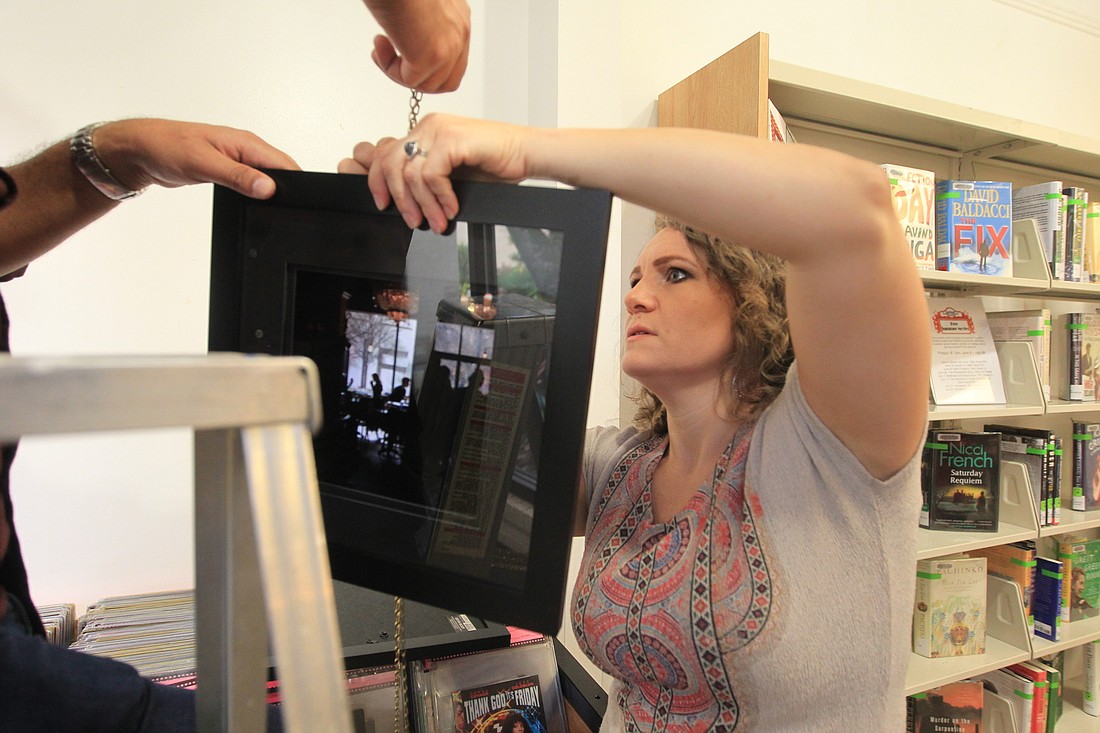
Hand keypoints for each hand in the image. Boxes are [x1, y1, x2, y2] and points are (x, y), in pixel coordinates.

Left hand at [93, 119, 299, 198]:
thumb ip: (237, 176)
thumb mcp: (203, 163)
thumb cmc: (166, 146)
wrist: (140, 150)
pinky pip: (250, 182)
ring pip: (265, 179)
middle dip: (285, 190)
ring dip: (268, 193)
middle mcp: (245, 149)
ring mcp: (237, 159)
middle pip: (280, 172)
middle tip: (280, 210)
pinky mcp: (227, 170)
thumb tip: (267, 187)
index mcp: (245, 142)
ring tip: (266, 208)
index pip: (284, 164)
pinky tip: (249, 202)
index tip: (295, 203)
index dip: (295, 184)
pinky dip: (253, 193)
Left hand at [338, 114, 531, 232]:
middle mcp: (428, 127)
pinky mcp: (451, 140)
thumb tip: (405, 200)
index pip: (385, 153)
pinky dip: (440, 197)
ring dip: (424, 205)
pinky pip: (432, 175)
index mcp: (425, 131)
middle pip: (391, 163)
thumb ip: (427, 176)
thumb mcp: (451, 172)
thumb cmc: (495, 162)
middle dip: (399, 198)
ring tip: (437, 222)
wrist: (526, 152)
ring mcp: (438, 130)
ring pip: (412, 174)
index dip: (377, 181)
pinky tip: (451, 209)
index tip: (383, 204)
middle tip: (412, 220)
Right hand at [364, 0, 470, 92]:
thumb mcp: (419, 6)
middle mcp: (459, 32)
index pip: (454, 62)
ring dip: (400, 74)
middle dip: (417, 78)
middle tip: (394, 60)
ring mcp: (448, 46)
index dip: (428, 67)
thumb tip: (409, 42)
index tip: (405, 54)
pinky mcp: (431, 56)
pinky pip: (410, 81)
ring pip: (428, 84)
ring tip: (382, 50)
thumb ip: (423, 27)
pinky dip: (390, 70)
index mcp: (458, 18)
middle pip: (447, 80)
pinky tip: (379, 47)